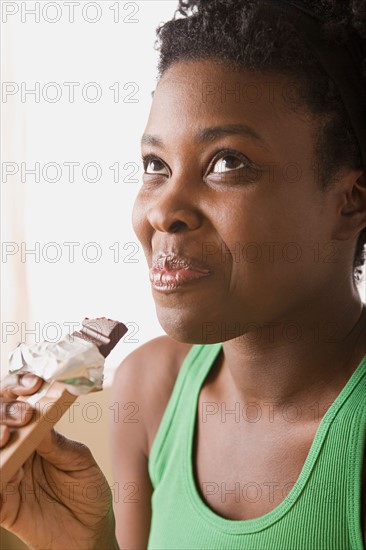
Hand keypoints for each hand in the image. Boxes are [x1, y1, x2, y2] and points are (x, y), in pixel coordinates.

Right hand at [0, 373, 117, 549]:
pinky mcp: (2, 504)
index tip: (34, 382)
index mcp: (36, 433)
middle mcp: (18, 450)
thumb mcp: (79, 461)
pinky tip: (1, 462)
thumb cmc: (88, 492)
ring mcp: (8, 475)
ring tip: (8, 433)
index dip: (20, 387)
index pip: (19, 401)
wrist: (91, 534)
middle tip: (24, 414)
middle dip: (5, 409)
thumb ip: (57, 443)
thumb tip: (39, 417)